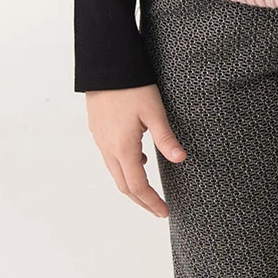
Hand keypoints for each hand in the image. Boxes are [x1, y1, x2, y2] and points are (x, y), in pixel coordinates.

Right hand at [84, 84, 186, 216]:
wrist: (105, 65)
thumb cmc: (132, 86)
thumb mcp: (154, 111)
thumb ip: (166, 138)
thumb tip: (180, 159)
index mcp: (123, 148)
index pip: (137, 186)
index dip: (151, 202)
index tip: (164, 212)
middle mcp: (108, 148)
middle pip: (123, 185)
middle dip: (141, 200)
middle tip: (158, 209)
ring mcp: (100, 140)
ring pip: (115, 172)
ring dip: (132, 185)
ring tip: (151, 189)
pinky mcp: (97, 130)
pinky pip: (110, 157)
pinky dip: (124, 167)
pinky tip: (139, 158)